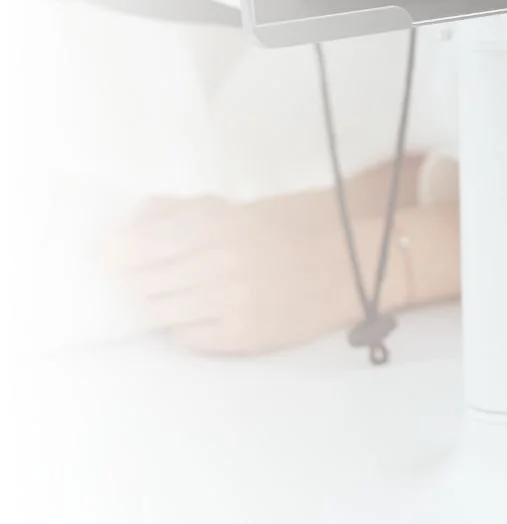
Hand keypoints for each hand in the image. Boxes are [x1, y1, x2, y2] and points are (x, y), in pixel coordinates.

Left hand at [104, 176, 407, 356]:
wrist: (356, 265)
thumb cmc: (301, 229)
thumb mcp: (247, 208)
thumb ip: (191, 211)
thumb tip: (136, 219)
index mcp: (222, 226)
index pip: (143, 245)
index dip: (120, 251)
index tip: (111, 252)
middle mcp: (220, 266)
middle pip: (145, 282)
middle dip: (134, 279)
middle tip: (134, 275)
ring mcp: (228, 305)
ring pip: (161, 311)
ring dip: (155, 302)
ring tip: (166, 293)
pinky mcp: (239, 337)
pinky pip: (185, 337)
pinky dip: (181, 324)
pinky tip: (194, 311)